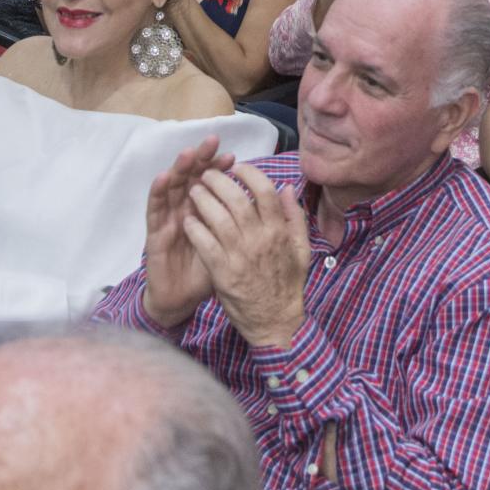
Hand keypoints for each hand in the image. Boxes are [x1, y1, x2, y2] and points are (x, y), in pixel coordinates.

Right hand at [141, 138, 236, 329]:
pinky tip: (163, 177)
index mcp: (206, 212)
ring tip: (189, 153)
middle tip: (211, 141)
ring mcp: (169, 219)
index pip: (214, 185)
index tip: (233, 156)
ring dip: (180, 169)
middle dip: (202, 160)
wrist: (180, 301)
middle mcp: (186, 210)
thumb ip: (247, 225)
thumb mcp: (231, 249)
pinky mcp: (155, 233)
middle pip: (193, 179)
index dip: (222, 170)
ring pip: (173, 188)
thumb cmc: (207, 273)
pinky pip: (155, 210)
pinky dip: (158, 192)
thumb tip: (272, 200)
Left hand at [182, 164, 310, 348]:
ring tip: (194, 192)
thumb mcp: (302, 249)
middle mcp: (260, 239)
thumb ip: (295, 217)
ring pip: (216, 217)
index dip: (249, 174)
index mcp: (279, 231)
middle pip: (236, 198)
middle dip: (218, 180)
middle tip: (206, 174)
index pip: (264, 191)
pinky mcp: (222, 272)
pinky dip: (194, 227)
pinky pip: (204, 242)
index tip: (236, 167)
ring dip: (202, 200)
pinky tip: (188, 220)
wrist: (275, 322)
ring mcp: (240, 256)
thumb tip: (287, 188)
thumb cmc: (287, 284)